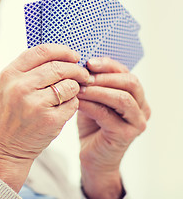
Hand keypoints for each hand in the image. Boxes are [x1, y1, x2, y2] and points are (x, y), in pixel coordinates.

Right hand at [0, 44, 89, 191]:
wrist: (1, 150)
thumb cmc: (6, 117)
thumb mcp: (6, 88)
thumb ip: (27, 71)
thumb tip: (60, 58)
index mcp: (9, 74)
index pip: (42, 51)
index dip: (62, 51)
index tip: (73, 55)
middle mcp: (20, 86)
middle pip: (59, 67)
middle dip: (76, 69)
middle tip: (83, 75)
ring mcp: (35, 104)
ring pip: (69, 85)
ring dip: (74, 88)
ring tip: (68, 95)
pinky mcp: (49, 120)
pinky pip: (72, 104)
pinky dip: (72, 105)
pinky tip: (62, 110)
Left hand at [77, 57, 150, 198]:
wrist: (93, 157)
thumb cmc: (92, 126)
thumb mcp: (94, 101)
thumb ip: (93, 86)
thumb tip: (78, 66)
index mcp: (136, 96)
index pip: (126, 73)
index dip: (107, 65)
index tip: (88, 62)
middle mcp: (142, 108)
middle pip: (131, 82)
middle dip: (105, 76)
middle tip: (83, 75)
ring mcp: (137, 122)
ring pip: (122, 98)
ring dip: (98, 90)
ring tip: (79, 87)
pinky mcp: (126, 135)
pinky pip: (107, 114)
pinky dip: (90, 105)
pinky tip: (77, 101)